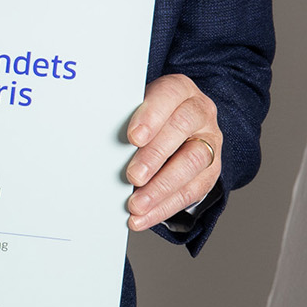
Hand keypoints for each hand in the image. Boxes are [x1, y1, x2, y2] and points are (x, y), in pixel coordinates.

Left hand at [122, 73, 221, 230]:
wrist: (180, 122)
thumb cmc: (148, 113)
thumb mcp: (137, 104)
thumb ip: (124, 114)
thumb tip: (94, 138)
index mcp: (180, 90)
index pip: (169, 96)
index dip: (152, 116)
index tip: (132, 137)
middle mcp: (200, 113)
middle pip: (181, 131)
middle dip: (155, 156)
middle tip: (133, 176)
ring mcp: (210, 141)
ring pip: (192, 163)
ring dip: (162, 188)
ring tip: (136, 205)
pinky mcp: (212, 169)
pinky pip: (194, 190)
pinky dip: (166, 206)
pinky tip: (145, 216)